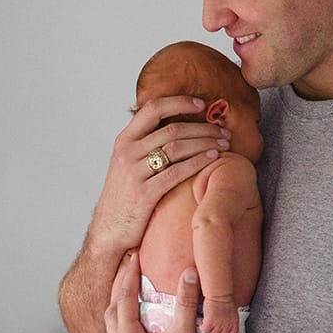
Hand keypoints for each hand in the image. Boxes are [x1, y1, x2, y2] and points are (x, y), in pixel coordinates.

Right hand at [87, 96, 228, 256]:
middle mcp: (127, 152)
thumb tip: (176, 129)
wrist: (108, 231)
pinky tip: (212, 158)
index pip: (152, 108)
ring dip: (205, 142)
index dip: (179, 102)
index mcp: (124, 140)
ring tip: (224, 144)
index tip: (201, 103)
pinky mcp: (143, 193)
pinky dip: (198, 162)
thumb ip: (146, 146)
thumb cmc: (124, 198)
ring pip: (176, 147)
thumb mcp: (128, 165)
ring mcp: (134, 172)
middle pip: (171, 129)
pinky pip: (176, 172)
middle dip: (202, 128)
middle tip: (223, 132)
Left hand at [104, 252, 205, 332]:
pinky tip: (139, 330)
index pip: (124, 299)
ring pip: (114, 332)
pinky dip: (127, 329)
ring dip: (120, 311)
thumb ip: (186, 302)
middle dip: (118, 290)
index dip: (128, 275)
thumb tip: (190, 273)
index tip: (133, 257)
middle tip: (127, 271)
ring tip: (130, 296)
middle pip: (111, 313)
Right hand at [200, 296, 239, 332]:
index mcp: (234, 322)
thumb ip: (229, 319)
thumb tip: (224, 322)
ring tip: (207, 323)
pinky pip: (205, 330)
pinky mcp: (210, 322)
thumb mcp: (232, 311)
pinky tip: (203, 322)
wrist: (219, 294)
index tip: (222, 331)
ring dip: (209, 330)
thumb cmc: (224, 298)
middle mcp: (227, 325)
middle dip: (216, 331)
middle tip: (212, 326)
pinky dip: (203, 327)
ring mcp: (219, 324)